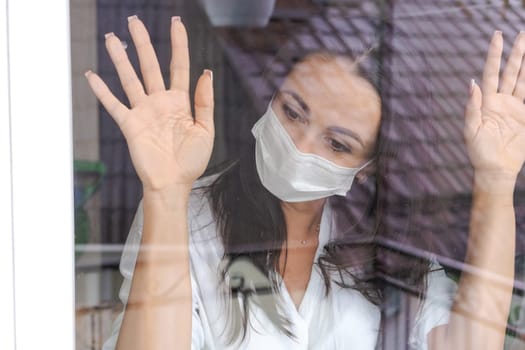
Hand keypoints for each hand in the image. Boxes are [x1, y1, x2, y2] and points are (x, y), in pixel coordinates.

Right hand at [85, 16, 213, 191]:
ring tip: (111, 38)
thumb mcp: (206, 130)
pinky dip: (102, 91)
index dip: (179, 44)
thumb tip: (207, 72)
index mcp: (180, 102)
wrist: (173, 183)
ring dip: (120, 59)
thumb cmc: (191, 161)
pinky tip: (92, 75)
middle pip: (150, 66)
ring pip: (130, 79)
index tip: (176, 23)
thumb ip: (204, 101)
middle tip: (134, 21)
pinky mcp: (130, 125)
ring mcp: (143, 112)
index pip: (179, 66)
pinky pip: (113, 104)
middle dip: (143, 43)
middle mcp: (159, 102)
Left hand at [465, 31, 524, 178]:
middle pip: (509, 72)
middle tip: (521, 33)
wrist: (496, 170)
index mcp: (486, 103)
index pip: (491, 74)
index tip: (497, 37)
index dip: (494, 55)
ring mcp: (514, 108)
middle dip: (515, 53)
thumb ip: (472, 108)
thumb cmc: (479, 153)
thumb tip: (472, 84)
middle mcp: (500, 101)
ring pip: (522, 80)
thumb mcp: (471, 131)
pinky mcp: (524, 117)